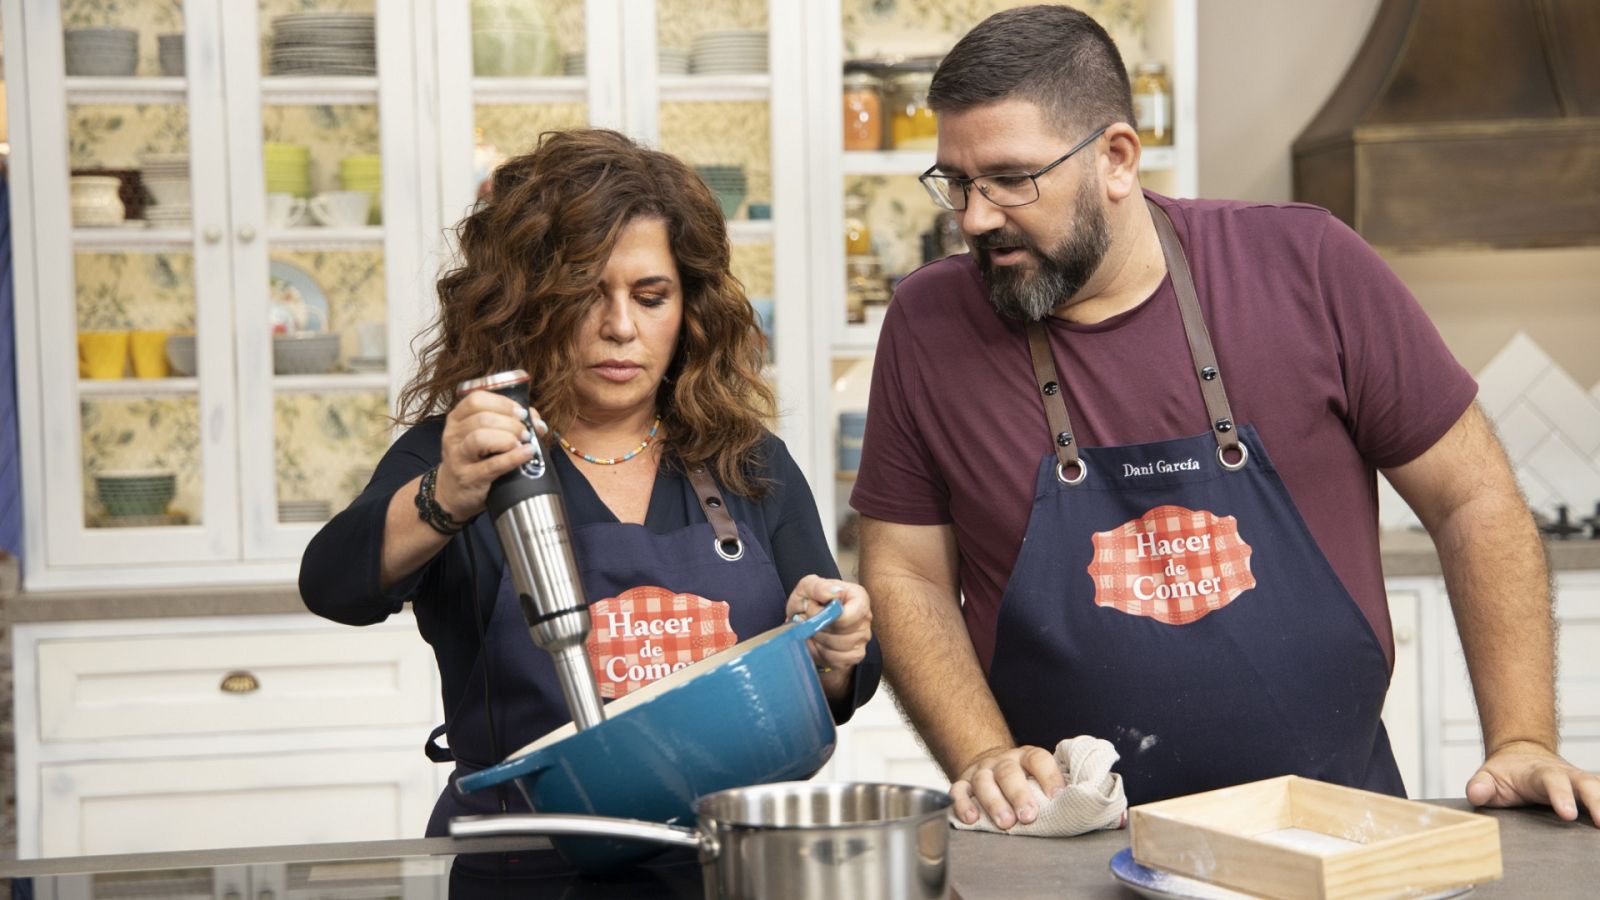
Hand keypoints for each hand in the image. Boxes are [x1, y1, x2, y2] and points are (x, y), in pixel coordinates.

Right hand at [435, 390, 546, 520]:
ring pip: (480, 437)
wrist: (453, 492)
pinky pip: (492, 464)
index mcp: (457, 418)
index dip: (503, 403)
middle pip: (482, 418)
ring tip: (523, 442)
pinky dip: (513, 457)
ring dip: (508, 437)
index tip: (521, 412)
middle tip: (526, 432)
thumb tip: (536, 421)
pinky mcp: (469, 478)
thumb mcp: (483, 436)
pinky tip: (527, 453)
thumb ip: (508, 422)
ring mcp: (458, 457)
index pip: (476, 400)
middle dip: (511, 422)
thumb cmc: (475, 459)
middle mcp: (454, 435)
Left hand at [785, 575, 871, 674]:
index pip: (852, 614)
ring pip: (839, 648)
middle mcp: (865, 618)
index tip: (812, 609)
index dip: (829, 616)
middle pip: (844, 633)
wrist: (806, 622)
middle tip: (808, 620)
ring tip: (812, 630)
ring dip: (819, 641)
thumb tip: (834, 593)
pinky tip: (817, 643)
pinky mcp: (855, 656)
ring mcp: (862, 639)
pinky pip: (838, 660)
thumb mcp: (807, 587)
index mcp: (858, 597)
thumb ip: (818, 587)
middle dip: (819, 628)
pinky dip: (822, 653)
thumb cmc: (810, 602)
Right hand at [950, 745, 1063, 828]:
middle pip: (1008, 773)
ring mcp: (981, 771)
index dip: (1049, 776)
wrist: (991, 765)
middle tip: (1028, 816)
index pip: (1038, 760)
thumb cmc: (1023, 779)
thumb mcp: (1038, 775)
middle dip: (1019, 795)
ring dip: (994, 803)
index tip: (1058, 797)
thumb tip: (1080, 804)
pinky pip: (958, 791)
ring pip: (984, 782)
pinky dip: (962, 804)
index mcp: (1026, 757)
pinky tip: (971, 818)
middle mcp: (1002, 761)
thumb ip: (1053, 786)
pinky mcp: (962, 783)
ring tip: (1005, 823)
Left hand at [1467, 740, 1599, 825]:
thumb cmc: (1505, 774)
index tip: (1567, 813)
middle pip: (1584, 783)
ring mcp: (1578, 782)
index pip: (1551, 781)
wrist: (1522, 756)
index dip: (1560, 796)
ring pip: (1598, 788)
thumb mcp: (1487, 777)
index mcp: (1538, 773)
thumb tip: (1476, 794)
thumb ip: (1480, 786)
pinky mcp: (1587, 792)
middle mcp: (1564, 775)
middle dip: (1594, 801)